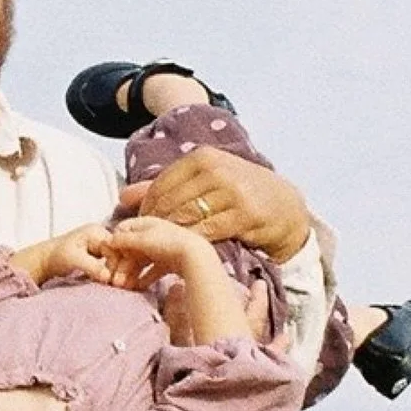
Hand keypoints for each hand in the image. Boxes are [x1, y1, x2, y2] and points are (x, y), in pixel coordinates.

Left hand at [30, 223, 115, 284]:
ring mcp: (102, 246)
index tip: (114, 280)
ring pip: (119, 259)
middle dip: (120, 269)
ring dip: (119, 273)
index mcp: (96, 232)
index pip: (117, 247)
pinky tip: (113, 284)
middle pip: (120, 252)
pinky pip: (113, 264)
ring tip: (116, 286)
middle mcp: (102, 236)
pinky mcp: (100, 256)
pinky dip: (114, 274)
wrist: (45, 261)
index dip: (118, 264)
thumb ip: (91, 266)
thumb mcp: (73, 259)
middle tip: (118, 285)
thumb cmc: (56, 256)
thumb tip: (108, 276)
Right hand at [99, 215, 212, 291]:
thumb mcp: (141, 239)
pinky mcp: (168, 263)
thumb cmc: (167, 243)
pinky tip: (138, 287)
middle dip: (121, 265)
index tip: (110, 258)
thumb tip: (107, 241)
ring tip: (125, 287)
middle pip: (130, 249)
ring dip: (130, 274)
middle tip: (115, 281)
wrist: (196, 256)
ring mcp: (161, 249)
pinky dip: (144, 279)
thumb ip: (122, 240)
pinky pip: (152, 271)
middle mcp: (153, 234)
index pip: (123, 231)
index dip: (114, 244)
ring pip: (140, 262)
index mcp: (146, 223)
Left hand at [119, 148, 309, 262]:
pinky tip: (185, 252)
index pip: (161, 186)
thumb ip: (164, 187)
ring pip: (185, 218)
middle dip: (153, 227)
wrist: (286, 206)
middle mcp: (216, 170)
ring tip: (159, 251)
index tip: (140, 229)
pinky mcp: (244, 214)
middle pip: (170, 203)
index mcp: (203, 158)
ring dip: (168, 237)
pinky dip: (190, 243)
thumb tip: (123, 197)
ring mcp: (232, 191)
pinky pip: (206, 232)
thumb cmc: (239, 194)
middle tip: (143, 246)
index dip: (146, 210)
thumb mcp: (204, 182)